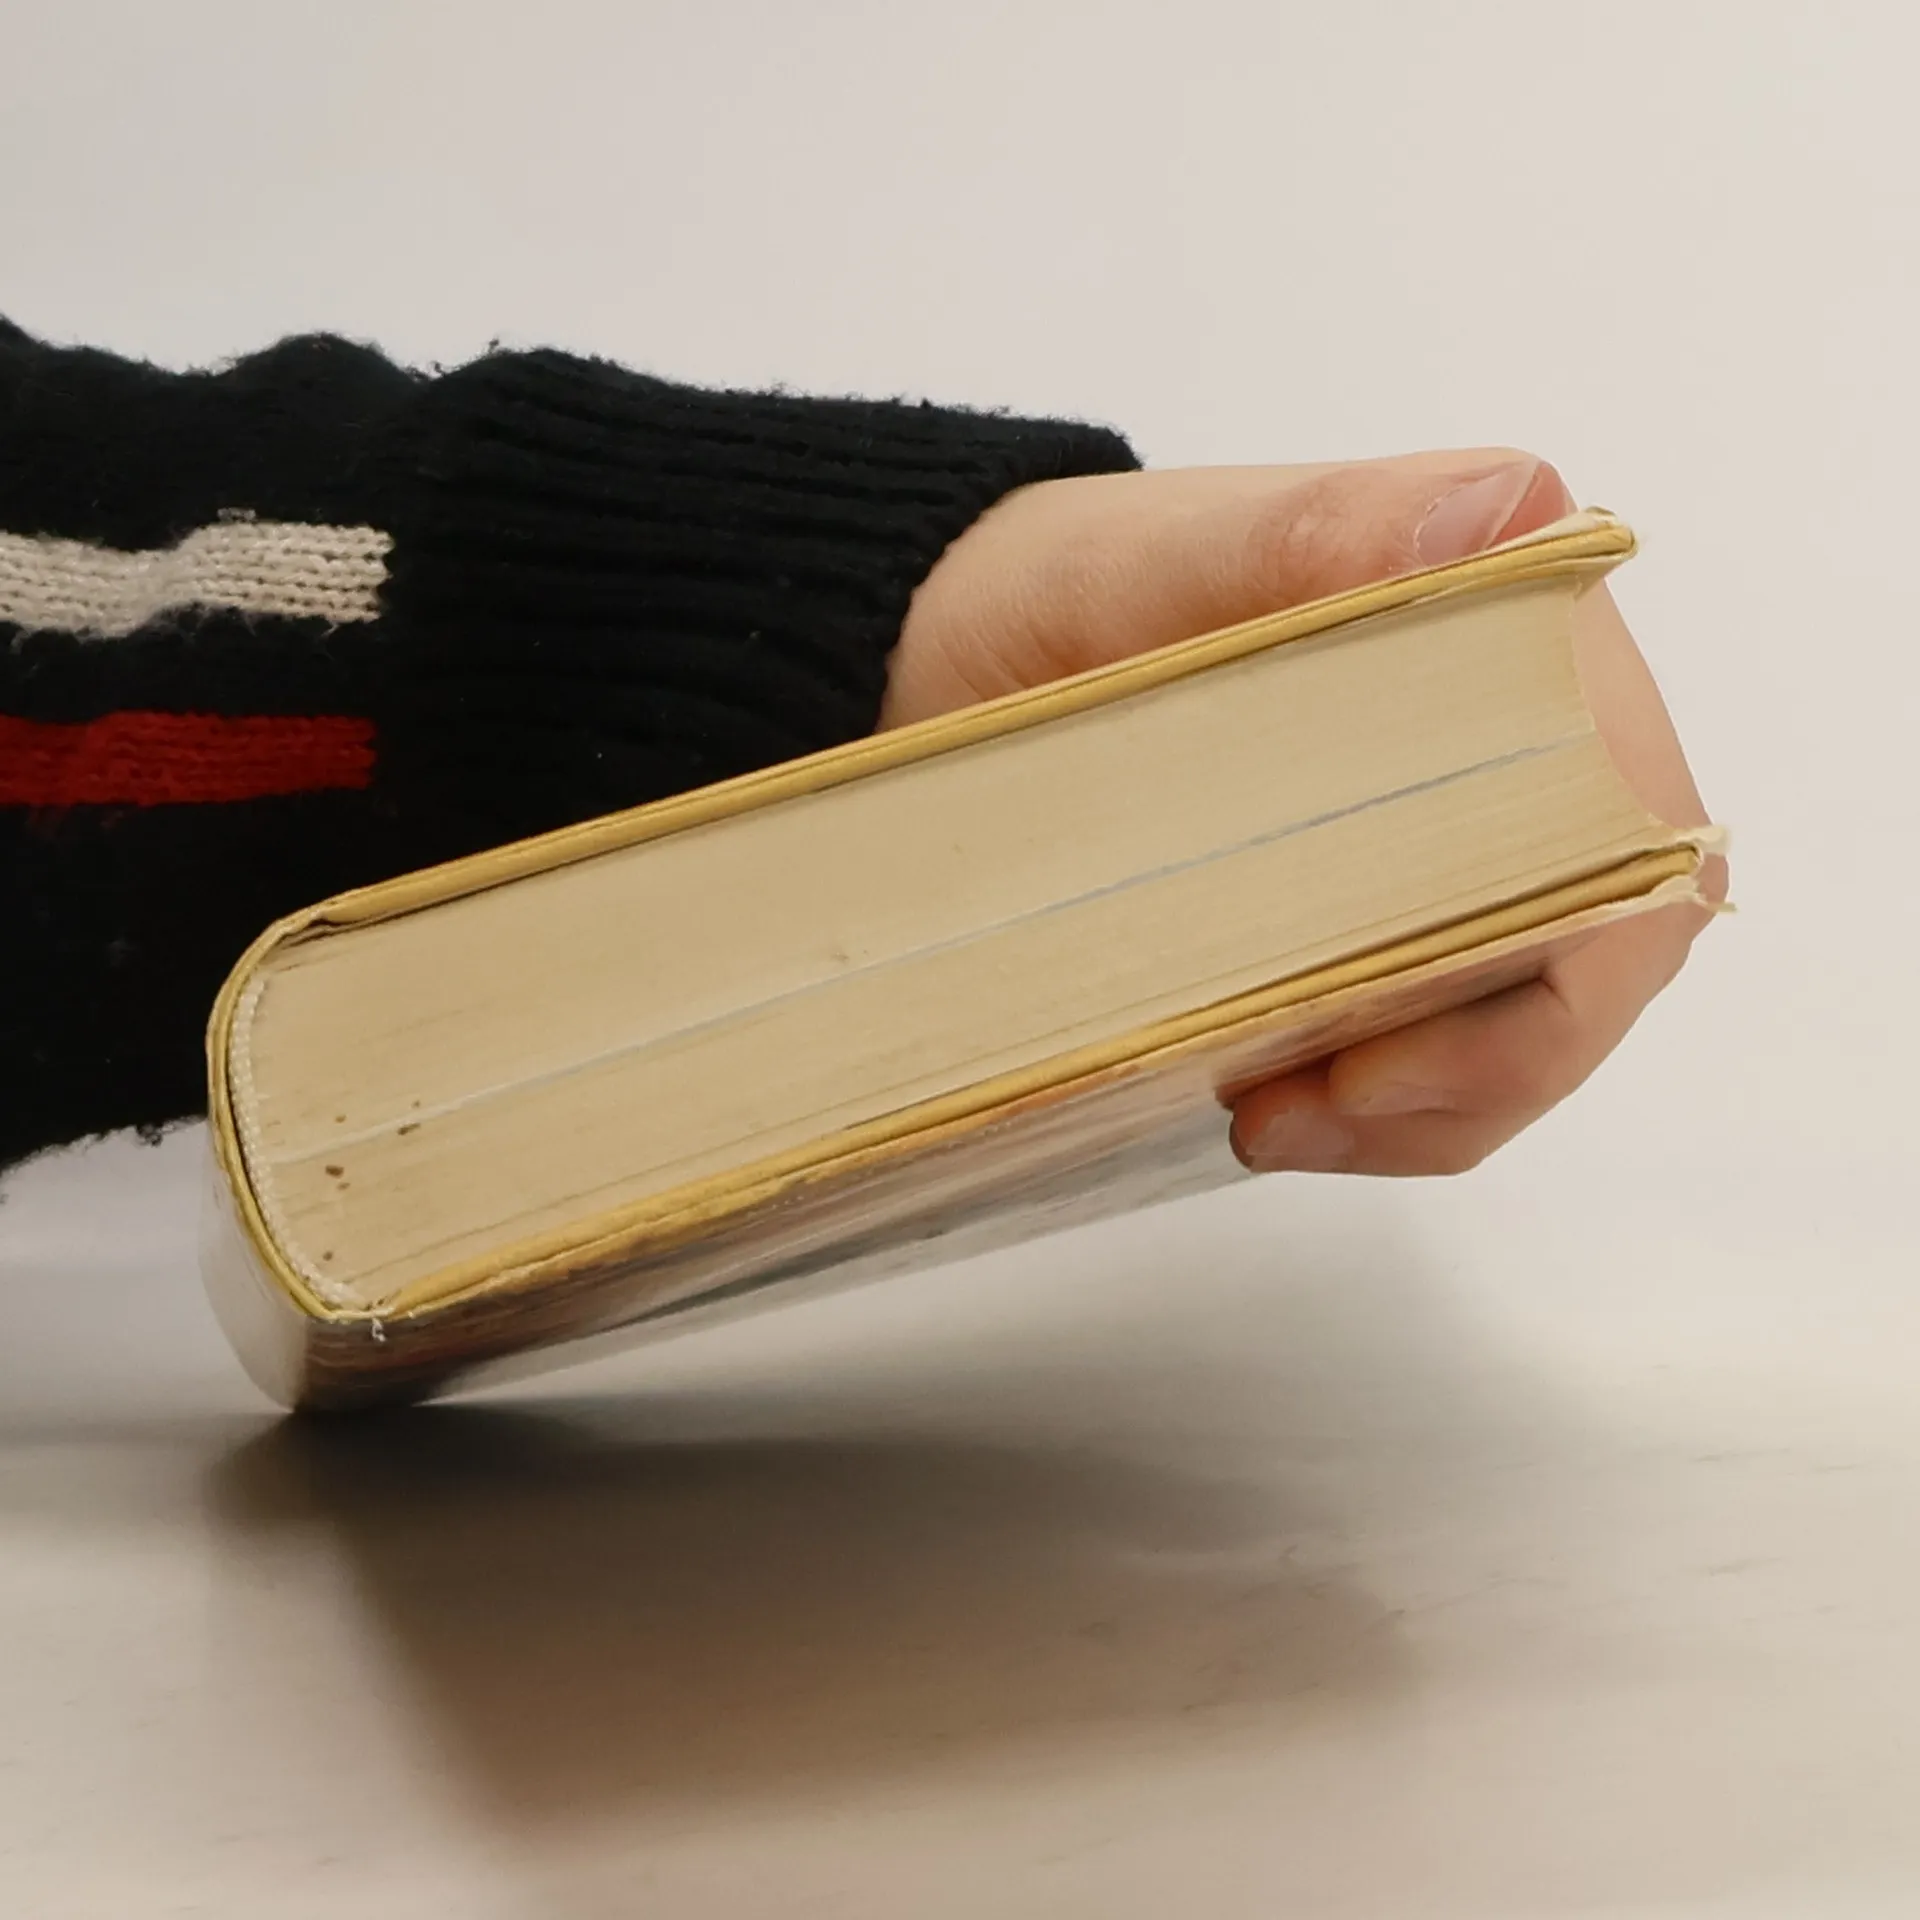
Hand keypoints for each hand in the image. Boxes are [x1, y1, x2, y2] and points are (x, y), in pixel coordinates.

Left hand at [887, 452, 1723, 1175]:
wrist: (956, 650)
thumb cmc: (1053, 594)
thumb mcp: (1149, 562)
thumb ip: (1313, 534)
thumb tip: (1502, 513)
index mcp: (1515, 619)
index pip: (1628, 820)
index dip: (1561, 968)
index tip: (1388, 1054)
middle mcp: (1526, 730)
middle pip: (1603, 939)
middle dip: (1484, 1065)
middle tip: (1303, 1116)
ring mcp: (1465, 825)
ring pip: (1537, 1003)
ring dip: (1432, 1102)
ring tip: (1275, 1124)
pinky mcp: (1394, 899)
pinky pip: (1453, 1028)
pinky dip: (1387, 1102)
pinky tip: (1279, 1108)